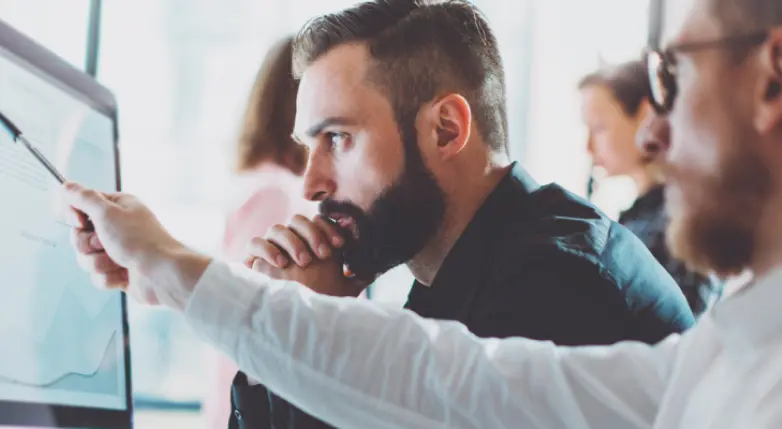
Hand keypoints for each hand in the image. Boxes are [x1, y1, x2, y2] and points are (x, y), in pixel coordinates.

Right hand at [62, 182, 209, 308]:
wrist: (161, 274)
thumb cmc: (139, 240)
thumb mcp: (107, 212)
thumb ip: (84, 198)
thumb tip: (66, 185)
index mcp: (118, 207)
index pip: (81, 206)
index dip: (75, 217)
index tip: (81, 222)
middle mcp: (118, 227)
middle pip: (79, 236)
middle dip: (88, 244)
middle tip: (104, 244)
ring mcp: (119, 251)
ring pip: (86, 258)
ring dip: (99, 262)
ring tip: (119, 261)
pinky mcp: (119, 272)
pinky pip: (98, 277)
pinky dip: (108, 277)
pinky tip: (124, 275)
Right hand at [246, 215, 367, 296]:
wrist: (288, 323)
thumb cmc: (318, 304)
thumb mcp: (341, 290)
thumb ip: (356, 277)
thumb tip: (376, 269)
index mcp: (309, 242)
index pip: (317, 221)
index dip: (328, 228)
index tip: (340, 245)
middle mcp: (290, 241)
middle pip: (297, 219)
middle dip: (311, 233)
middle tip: (323, 254)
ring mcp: (270, 248)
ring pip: (276, 228)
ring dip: (292, 241)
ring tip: (304, 262)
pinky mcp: (252, 260)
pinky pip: (255, 243)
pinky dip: (268, 249)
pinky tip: (281, 264)